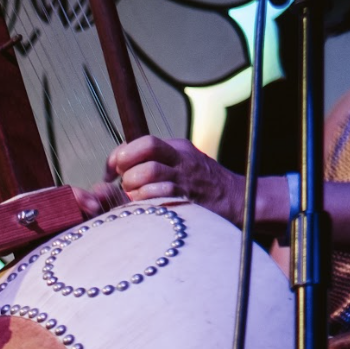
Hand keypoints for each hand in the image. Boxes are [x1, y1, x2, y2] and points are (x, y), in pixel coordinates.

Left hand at [105, 136, 244, 223]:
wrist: (239, 199)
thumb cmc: (204, 185)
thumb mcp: (182, 163)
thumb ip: (155, 161)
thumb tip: (120, 166)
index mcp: (177, 148)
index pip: (143, 141)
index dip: (120, 155)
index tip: (110, 171)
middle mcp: (181, 160)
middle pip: (146, 151)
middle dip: (127, 168)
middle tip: (124, 183)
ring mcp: (186, 179)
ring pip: (149, 172)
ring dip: (134, 185)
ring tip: (134, 196)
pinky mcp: (189, 199)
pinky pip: (160, 194)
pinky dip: (146, 200)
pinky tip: (146, 206)